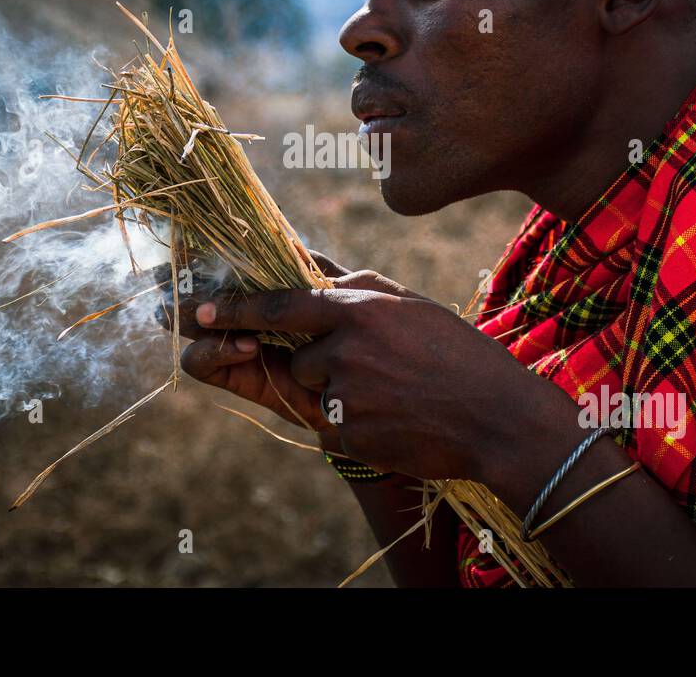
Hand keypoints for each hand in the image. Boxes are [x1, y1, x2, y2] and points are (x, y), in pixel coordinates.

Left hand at [184, 265, 537, 480]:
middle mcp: (345, 348)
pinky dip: (357, 425)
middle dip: (317, 362)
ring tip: (395, 393)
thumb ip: (351, 284)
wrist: (498, 418)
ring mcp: (346, 394)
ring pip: (314, 391)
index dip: (234, 308)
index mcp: (358, 308)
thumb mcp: (405, 304)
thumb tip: (305, 260)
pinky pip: (332, 428)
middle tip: (369, 368)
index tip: (197, 310)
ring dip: (340, 394)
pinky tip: (397, 419)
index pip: (278, 304)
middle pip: (296, 356)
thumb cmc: (456, 354)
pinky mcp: (350, 435)